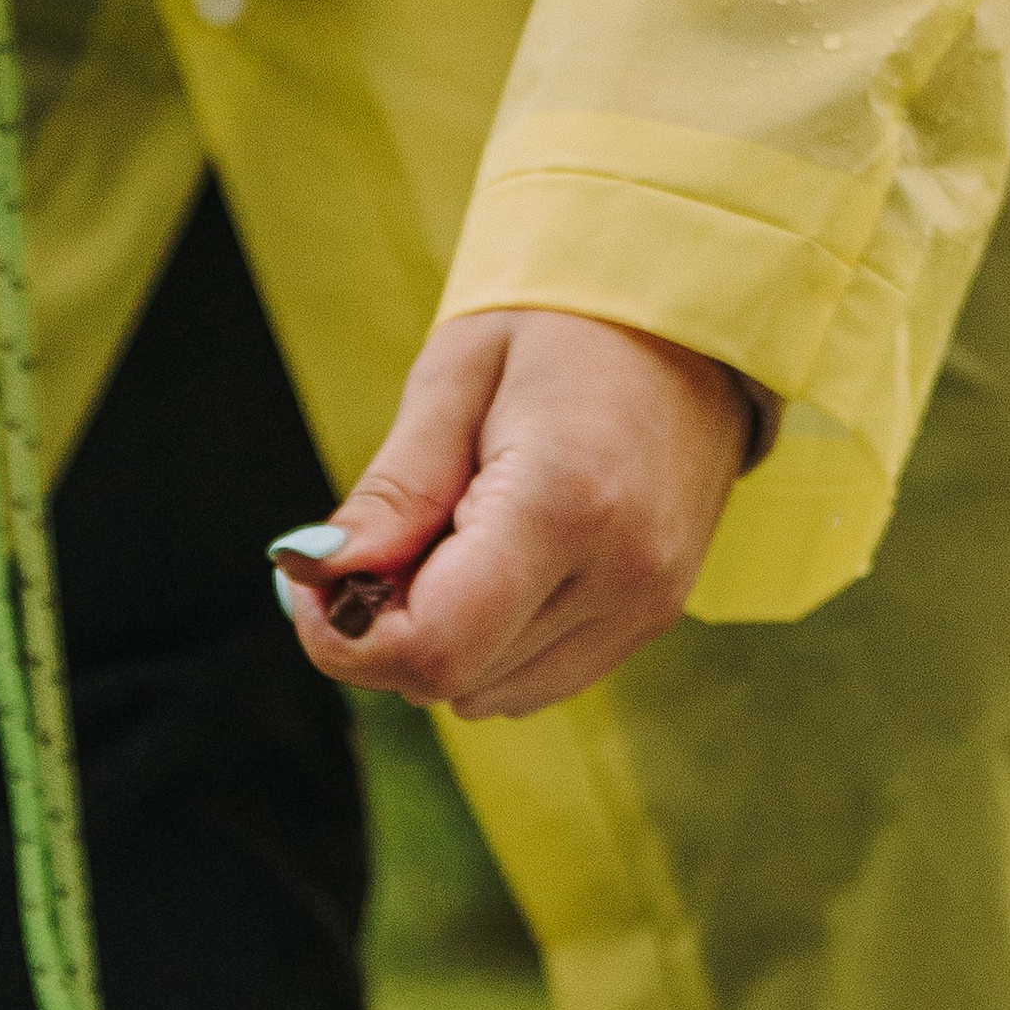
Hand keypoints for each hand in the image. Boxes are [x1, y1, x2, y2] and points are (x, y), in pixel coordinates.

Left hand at [271, 309, 750, 720]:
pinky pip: (534, 680)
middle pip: (454, 678)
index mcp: (566, 502)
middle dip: (387, 630)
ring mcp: (645, 606)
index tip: (313, 584)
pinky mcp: (653, 619)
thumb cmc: (566, 319)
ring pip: (489, 694)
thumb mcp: (457, 376)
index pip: (434, 645)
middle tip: (384, 541)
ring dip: (441, 641)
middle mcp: (620, 574)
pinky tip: (497, 563)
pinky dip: (490, 645)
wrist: (695, 314)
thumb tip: (318, 578)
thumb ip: (392, 493)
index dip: (349, 640)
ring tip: (452, 538)